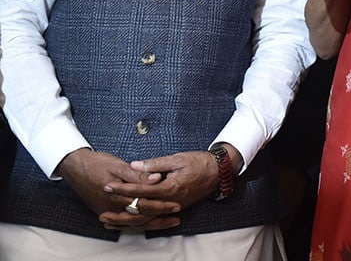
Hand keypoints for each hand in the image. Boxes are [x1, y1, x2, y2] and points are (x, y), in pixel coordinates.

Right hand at [56, 148, 178, 229]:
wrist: (74, 167)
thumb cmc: (96, 163)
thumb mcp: (118, 165)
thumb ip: (138, 175)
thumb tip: (156, 179)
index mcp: (118, 195)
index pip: (145, 204)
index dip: (161, 205)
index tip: (175, 205)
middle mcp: (112, 206)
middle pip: (140, 217)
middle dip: (160, 217)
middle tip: (176, 216)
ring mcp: (107, 210)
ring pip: (132, 222)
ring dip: (150, 223)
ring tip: (166, 222)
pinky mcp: (103, 210)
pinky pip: (122, 222)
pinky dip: (135, 223)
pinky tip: (145, 224)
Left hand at [100, 150, 223, 228]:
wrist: (219, 172)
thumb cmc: (200, 162)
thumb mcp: (177, 158)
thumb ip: (155, 164)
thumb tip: (135, 165)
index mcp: (170, 188)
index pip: (141, 190)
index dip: (124, 188)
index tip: (109, 186)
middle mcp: (171, 201)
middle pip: (141, 210)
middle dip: (120, 209)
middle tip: (102, 209)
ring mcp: (174, 207)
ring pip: (147, 218)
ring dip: (128, 219)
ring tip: (110, 220)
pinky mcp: (176, 208)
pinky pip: (155, 217)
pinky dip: (140, 220)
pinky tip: (129, 219)